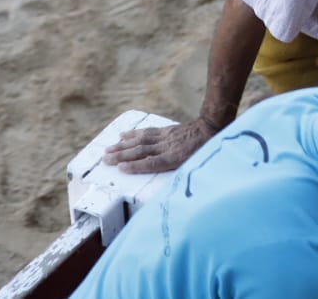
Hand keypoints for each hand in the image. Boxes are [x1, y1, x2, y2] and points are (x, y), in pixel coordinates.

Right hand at [102, 117, 218, 173]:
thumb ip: (185, 174)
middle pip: (141, 151)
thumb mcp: (198, 164)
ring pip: (140, 141)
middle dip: (122, 155)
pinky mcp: (165, 130)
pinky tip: (123, 135)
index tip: (121, 168)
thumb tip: (176, 190)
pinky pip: (147, 132)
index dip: (136, 166)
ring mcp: (165, 137)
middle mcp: (167, 146)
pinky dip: (134, 133)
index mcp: (175, 157)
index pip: (152, 162)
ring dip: (123, 145)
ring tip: (108, 149)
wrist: (212, 126)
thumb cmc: (206, 149)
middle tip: (105, 160)